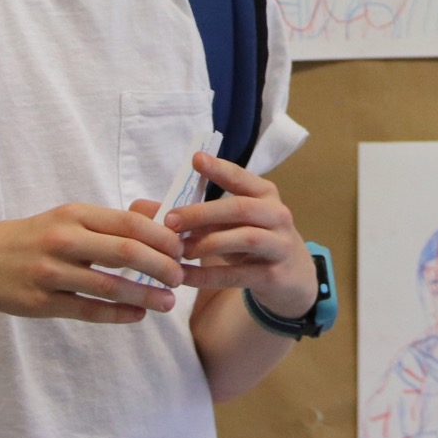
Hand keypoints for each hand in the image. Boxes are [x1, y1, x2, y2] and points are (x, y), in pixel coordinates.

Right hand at [0, 203, 185, 322]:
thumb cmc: (32, 237)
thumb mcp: (68, 218)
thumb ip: (112, 219)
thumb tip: (157, 213)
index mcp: (74, 214)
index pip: (130, 223)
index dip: (163, 237)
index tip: (183, 248)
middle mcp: (63, 240)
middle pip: (127, 253)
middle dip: (162, 266)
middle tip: (181, 278)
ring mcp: (50, 272)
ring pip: (110, 286)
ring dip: (145, 296)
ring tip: (168, 303)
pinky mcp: (40, 303)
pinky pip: (87, 310)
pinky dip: (118, 314)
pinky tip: (137, 316)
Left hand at [156, 153, 317, 318]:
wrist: (293, 278)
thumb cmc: (254, 241)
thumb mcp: (232, 223)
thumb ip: (196, 213)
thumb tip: (144, 207)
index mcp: (265, 195)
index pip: (242, 178)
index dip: (220, 169)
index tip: (195, 159)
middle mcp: (277, 215)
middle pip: (240, 208)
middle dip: (203, 213)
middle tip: (170, 221)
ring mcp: (279, 245)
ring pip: (244, 238)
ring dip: (207, 243)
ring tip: (180, 250)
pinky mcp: (274, 275)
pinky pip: (237, 275)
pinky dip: (207, 276)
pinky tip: (184, 276)